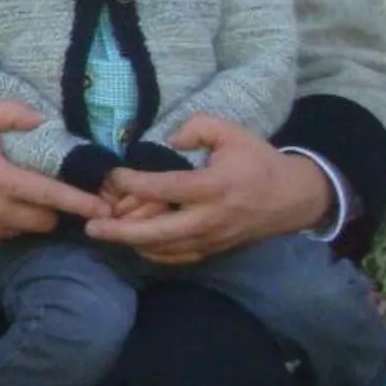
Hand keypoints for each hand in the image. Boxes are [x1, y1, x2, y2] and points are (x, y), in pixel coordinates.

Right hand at [0, 103, 108, 248]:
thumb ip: (13, 112)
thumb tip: (45, 121)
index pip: (50, 195)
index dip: (80, 202)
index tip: (105, 207)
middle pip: (45, 221)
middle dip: (52, 210)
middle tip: (47, 195)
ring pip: (25, 231)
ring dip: (28, 217)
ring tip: (14, 198)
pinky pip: (4, 236)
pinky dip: (6, 224)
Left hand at [87, 118, 333, 264]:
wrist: (294, 197)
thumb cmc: (258, 161)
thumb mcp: (232, 133)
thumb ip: (197, 128)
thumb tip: (169, 140)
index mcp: (214, 187)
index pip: (165, 188)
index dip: (134, 183)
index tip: (113, 176)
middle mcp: (211, 218)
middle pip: (159, 232)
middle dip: (122, 232)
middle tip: (91, 227)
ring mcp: (212, 238)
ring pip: (165, 249)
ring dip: (133, 242)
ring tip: (106, 232)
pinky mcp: (214, 249)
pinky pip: (178, 257)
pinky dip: (153, 252)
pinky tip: (134, 242)